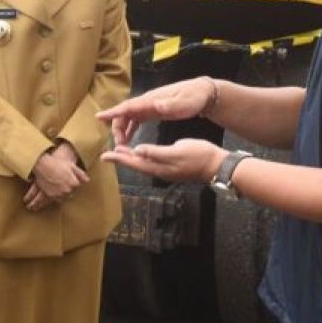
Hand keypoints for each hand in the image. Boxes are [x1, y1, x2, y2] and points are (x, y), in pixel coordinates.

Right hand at [24, 147, 88, 210]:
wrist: (42, 165)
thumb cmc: (58, 164)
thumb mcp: (72, 166)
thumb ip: (81, 174)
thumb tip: (87, 180)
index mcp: (74, 183)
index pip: (78, 187)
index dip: (74, 182)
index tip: (71, 177)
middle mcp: (68, 191)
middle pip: (72, 193)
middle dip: (70, 188)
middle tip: (64, 180)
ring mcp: (59, 194)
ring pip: (65, 197)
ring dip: (64, 193)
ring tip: (59, 184)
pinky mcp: (51, 196)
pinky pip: (57, 198)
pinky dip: (57, 195)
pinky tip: (55, 187)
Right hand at [96, 77, 216, 147]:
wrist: (203, 93)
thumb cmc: (194, 97)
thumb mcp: (185, 103)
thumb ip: (171, 105)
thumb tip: (157, 105)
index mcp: (152, 100)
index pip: (129, 106)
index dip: (113, 112)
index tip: (100, 117)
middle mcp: (147, 102)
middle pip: (125, 113)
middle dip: (117, 127)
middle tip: (117, 144)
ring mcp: (149, 105)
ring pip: (129, 117)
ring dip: (122, 129)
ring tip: (120, 145)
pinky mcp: (153, 110)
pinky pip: (136, 119)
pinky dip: (129, 128)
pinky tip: (127, 138)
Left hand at [101, 138, 225, 184]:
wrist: (217, 165)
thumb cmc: (198, 156)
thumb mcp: (177, 151)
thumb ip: (156, 152)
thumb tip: (137, 152)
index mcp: (159, 167)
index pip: (134, 163)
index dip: (119, 159)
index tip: (105, 156)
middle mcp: (159, 171)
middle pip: (136, 165)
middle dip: (121, 159)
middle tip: (107, 155)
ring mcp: (166, 170)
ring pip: (143, 165)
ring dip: (130, 159)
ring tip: (120, 153)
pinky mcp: (172, 167)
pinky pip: (151, 163)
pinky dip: (142, 158)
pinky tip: (141, 154)